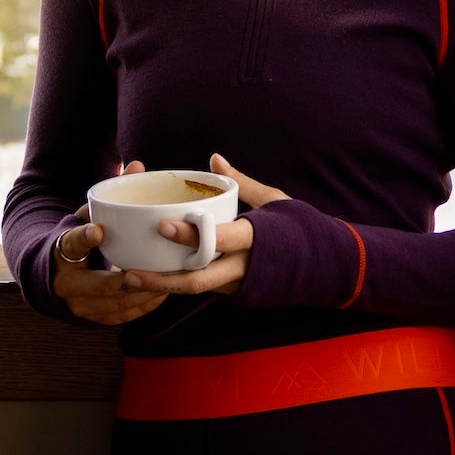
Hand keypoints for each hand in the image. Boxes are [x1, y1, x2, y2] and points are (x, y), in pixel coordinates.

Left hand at [50, 156, 288, 325]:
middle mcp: (245, 267)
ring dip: (163, 287)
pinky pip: (204, 289)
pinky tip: (152, 278)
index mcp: (255, 239)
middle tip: (128, 272)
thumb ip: (240, 183)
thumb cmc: (300, 227)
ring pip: (196, 289)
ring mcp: (240, 285)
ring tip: (130, 278)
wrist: (327, 265)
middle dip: (161, 279)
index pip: (217, 239)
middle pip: (198, 280)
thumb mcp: (273, 200)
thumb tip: (213, 159)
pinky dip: (179, 284)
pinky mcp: (237, 295)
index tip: (161, 226)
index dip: (189, 235)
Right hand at [53, 162, 162, 326]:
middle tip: (152, 269)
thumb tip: (137, 166)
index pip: (71, 245)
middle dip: (127, 280)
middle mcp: (66, 283)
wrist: (51, 276)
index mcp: (61, 252)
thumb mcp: (85, 216)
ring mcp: (79, 305)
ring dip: (142, 294)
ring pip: (114, 304)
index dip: (84, 238)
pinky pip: (120, 316)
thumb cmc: (76, 239)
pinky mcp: (92, 319)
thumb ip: (109, 195)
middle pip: (98, 285)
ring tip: (167, 280)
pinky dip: (141, 307)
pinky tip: (160, 293)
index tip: (99, 230)